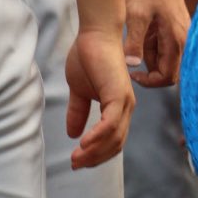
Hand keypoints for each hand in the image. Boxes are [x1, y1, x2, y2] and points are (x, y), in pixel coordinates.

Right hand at [65, 27, 135, 168]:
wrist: (94, 33)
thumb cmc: (88, 56)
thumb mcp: (79, 90)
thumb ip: (78, 111)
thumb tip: (71, 133)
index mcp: (118, 107)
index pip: (112, 141)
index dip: (96, 154)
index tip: (77, 161)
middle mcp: (125, 107)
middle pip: (114, 145)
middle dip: (94, 158)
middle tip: (75, 164)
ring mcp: (124, 102)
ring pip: (114, 138)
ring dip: (94, 152)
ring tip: (76, 158)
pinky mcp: (119, 94)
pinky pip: (110, 124)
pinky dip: (98, 137)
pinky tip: (83, 144)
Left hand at [123, 0, 188, 88]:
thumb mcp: (135, 15)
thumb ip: (134, 42)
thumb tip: (131, 66)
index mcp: (177, 39)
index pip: (168, 77)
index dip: (150, 82)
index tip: (132, 74)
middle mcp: (184, 38)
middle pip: (169, 71)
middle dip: (150, 72)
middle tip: (130, 65)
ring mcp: (180, 32)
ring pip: (166, 58)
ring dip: (149, 58)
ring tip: (132, 44)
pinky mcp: (174, 26)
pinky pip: (164, 46)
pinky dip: (151, 47)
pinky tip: (138, 34)